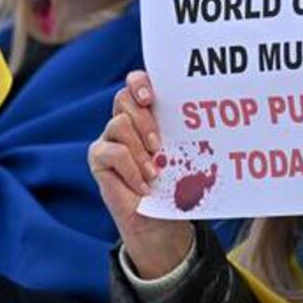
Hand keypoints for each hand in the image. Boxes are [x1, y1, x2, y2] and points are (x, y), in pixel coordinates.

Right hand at [88, 70, 192, 278]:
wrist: (160, 221)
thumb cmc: (175, 185)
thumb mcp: (183, 155)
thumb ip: (182, 134)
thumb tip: (204, 116)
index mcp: (147, 113)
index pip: (135, 83)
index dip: (139, 81)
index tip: (151, 97)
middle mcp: (125, 121)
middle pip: (123, 98)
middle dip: (144, 119)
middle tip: (159, 144)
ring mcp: (109, 138)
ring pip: (118, 123)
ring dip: (140, 149)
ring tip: (154, 171)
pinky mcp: (98, 158)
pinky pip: (112, 152)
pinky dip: (131, 169)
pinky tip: (143, 184)